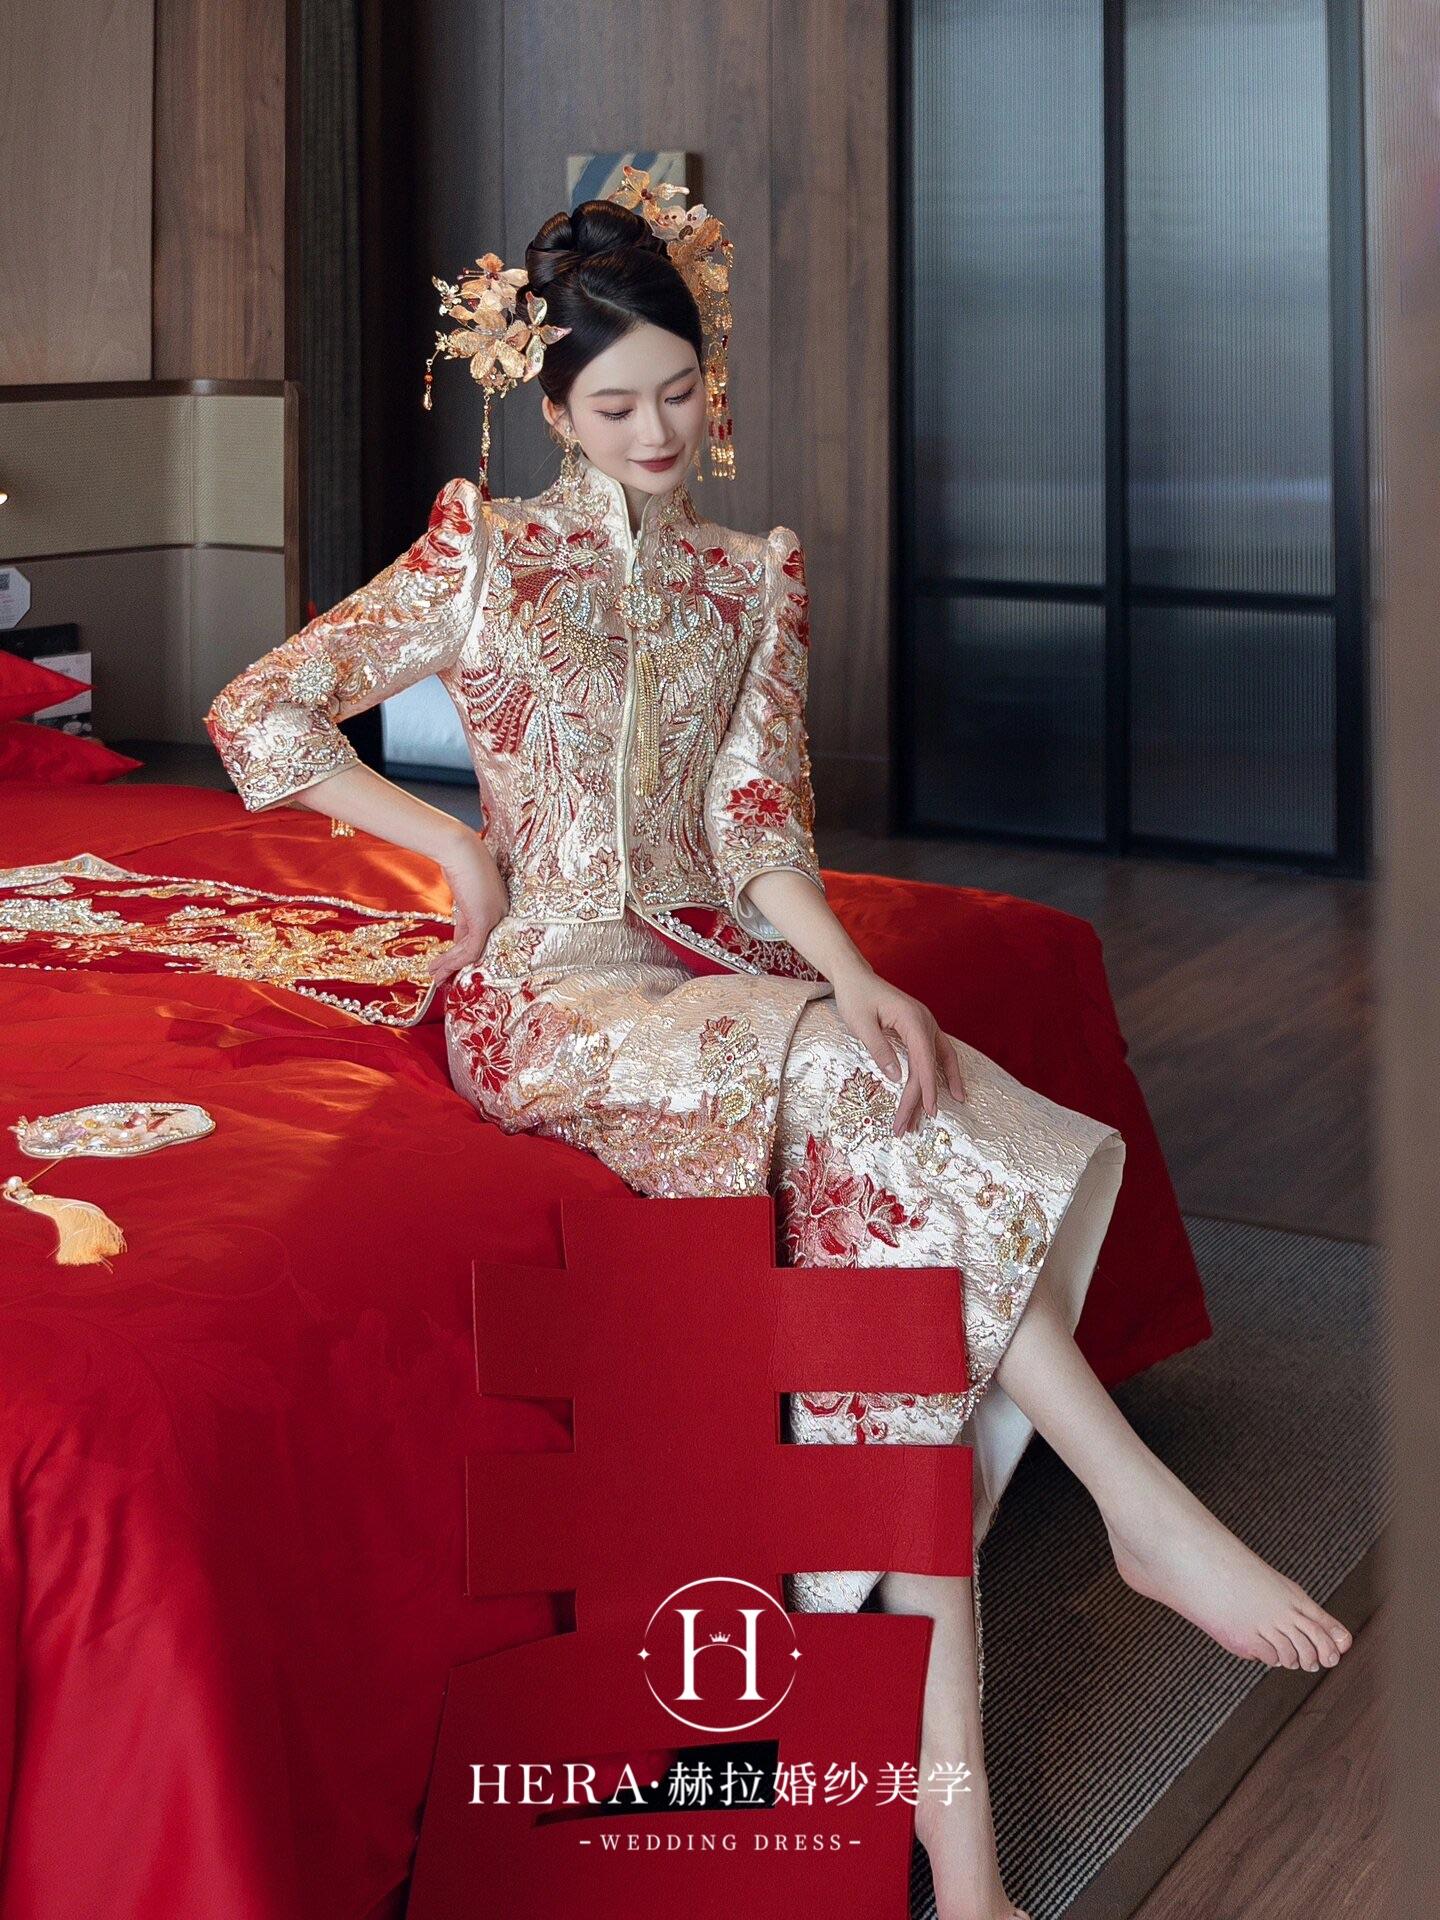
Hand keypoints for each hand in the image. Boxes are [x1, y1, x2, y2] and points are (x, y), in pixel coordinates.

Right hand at [425, 830, 509, 984]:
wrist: (459, 848)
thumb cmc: (459, 864)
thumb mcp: (463, 896)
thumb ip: (464, 918)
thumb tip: (456, 939)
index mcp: (499, 906)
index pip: (481, 935)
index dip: (463, 952)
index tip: (449, 962)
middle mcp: (502, 914)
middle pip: (480, 947)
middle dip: (458, 965)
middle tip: (443, 978)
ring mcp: (496, 918)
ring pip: (474, 952)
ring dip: (451, 966)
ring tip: (435, 976)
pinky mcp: (485, 920)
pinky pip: (470, 949)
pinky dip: (453, 960)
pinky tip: (439, 967)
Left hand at [830, 964, 966, 1135]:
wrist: (856, 976)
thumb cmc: (856, 997)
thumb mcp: (861, 1024)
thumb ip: (879, 1049)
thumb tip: (897, 1078)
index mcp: (913, 1020)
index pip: (924, 1061)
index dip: (926, 1088)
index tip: (928, 1111)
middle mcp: (926, 1023)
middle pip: (928, 1067)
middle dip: (920, 1099)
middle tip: (905, 1127)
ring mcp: (926, 1025)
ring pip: (937, 1063)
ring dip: (932, 1090)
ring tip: (926, 1118)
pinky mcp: (921, 1029)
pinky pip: (937, 1055)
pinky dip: (941, 1074)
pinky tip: (947, 1091)